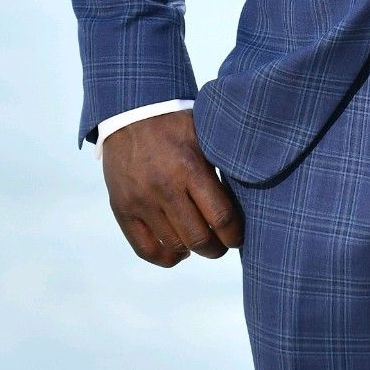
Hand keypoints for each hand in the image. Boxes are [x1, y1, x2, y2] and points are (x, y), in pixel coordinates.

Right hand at [102, 109, 243, 266]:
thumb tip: (247, 201)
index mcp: (191, 166)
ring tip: (201, 242)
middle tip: (223, 244)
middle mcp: (164, 187)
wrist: (132, 112)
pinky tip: (178, 251)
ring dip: (193, 251)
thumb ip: (221, 168)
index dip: (235, 234)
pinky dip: (166, 257)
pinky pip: (146, 249)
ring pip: (175, 246)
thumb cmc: (177, 125)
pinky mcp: (122, 208)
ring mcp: (141, 200)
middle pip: (199, 238)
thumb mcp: (205, 136)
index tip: (239, 236)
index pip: (221, 217)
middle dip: (217, 248)